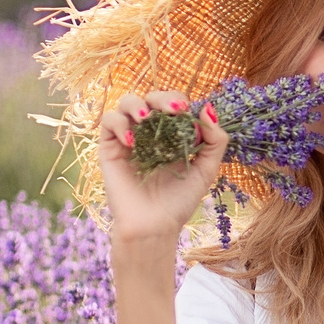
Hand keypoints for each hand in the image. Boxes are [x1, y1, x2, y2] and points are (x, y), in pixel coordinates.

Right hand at [93, 90, 229, 248]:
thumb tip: (207, 108)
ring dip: (137, 104)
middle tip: (173, 111)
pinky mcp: (109, 148)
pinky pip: (108, 122)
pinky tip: (132, 142)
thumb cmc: (179, 201)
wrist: (154, 226)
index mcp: (171, 134)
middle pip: (151, 97)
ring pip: (126, 102)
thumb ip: (215, 140)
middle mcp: (149, 132)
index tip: (189, 115)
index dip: (180, 103)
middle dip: (163, 99)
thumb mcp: (206, 169)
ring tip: (146, 119)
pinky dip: (119, 124)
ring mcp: (128, 138)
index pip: (174, 104)